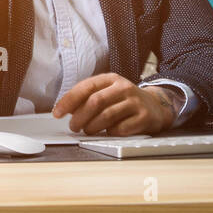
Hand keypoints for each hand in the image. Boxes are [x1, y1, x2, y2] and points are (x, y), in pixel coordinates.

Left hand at [52, 73, 175, 135]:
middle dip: (79, 117)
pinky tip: (108, 132)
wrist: (155, 106)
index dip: (69, 100)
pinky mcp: (144, 117)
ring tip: (87, 131)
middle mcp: (124, 87)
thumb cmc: (124, 101)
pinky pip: (121, 129)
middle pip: (95, 102)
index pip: (85, 86)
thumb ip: (87, 98)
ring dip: (92, 127)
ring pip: (107, 116)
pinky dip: (110, 133)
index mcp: (111, 79)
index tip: (57, 113)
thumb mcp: (107, 93)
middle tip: (73, 126)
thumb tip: (65, 110)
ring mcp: (135, 102)